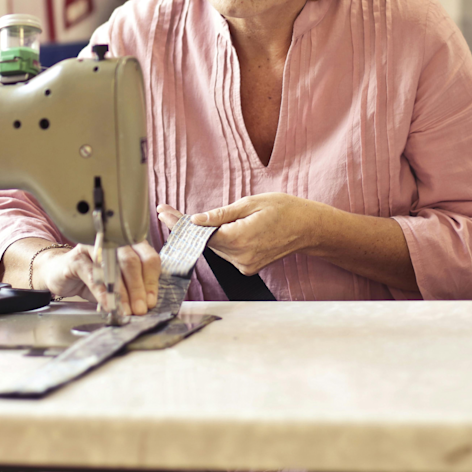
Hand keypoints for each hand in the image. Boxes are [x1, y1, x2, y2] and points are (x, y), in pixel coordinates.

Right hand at [35, 242, 160, 315]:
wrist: (60, 273)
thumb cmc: (93, 278)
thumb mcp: (117, 284)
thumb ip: (132, 290)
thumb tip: (147, 304)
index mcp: (130, 245)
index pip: (148, 259)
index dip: (151, 281)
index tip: (150, 302)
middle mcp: (113, 242)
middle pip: (132, 261)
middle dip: (138, 289)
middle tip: (140, 309)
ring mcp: (94, 247)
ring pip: (114, 267)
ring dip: (122, 292)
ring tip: (126, 310)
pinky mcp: (77, 258)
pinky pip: (93, 274)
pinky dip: (103, 292)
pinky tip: (108, 304)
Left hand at [157, 193, 316, 274]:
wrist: (307, 227)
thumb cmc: (283, 209)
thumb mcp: (249, 204)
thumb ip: (220, 215)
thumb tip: (195, 220)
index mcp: (239, 238)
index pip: (200, 233)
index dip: (179, 223)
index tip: (163, 213)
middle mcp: (240, 257)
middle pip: (205, 242)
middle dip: (189, 227)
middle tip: (169, 211)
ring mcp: (244, 265)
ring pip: (215, 248)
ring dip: (206, 234)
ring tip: (203, 218)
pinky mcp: (248, 267)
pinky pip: (226, 252)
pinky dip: (220, 241)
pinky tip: (222, 229)